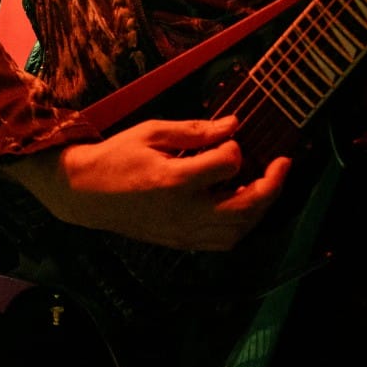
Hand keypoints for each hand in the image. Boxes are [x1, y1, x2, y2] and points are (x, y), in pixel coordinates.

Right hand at [0, 115, 289, 250]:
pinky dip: (241, 226)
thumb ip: (196, 130)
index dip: (234, 146)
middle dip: (272, 185)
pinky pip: (221, 242)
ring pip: (238, 230)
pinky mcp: (180, 242)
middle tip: (283, 163)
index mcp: (175, 179)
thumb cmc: (117, 155)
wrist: (84, 192)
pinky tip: (243, 205)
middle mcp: (184, 211)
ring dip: (260, 207)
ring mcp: (183, 232)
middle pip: (245, 207)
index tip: (227, 136)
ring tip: (266, 183)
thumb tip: (234, 124)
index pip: (228, 163)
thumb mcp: (153, 131)